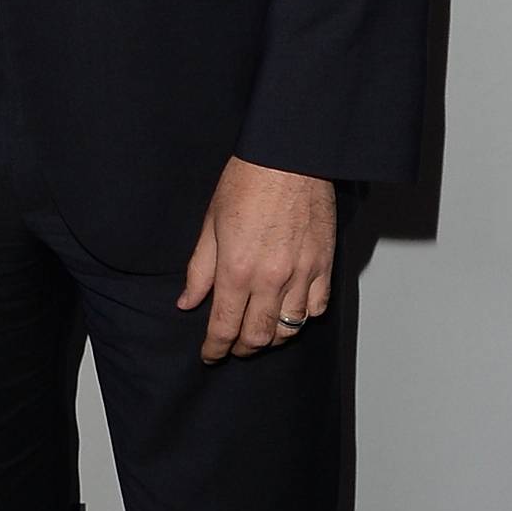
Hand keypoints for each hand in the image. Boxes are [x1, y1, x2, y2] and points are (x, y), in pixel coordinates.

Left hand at [177, 158, 335, 363]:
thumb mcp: (210, 225)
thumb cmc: (248, 181)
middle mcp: (270, 279)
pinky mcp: (324, 265)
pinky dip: (302, 318)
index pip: (223, 327)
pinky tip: (290, 312)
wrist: (289, 156)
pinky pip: (317, 308)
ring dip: (271, 338)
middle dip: (241, 348)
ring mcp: (301, 274)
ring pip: (288, 329)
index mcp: (236, 270)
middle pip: (257, 337)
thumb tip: (187, 302)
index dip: (214, 348)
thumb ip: (199, 270)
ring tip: (259, 332)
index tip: (210, 355)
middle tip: (232, 345)